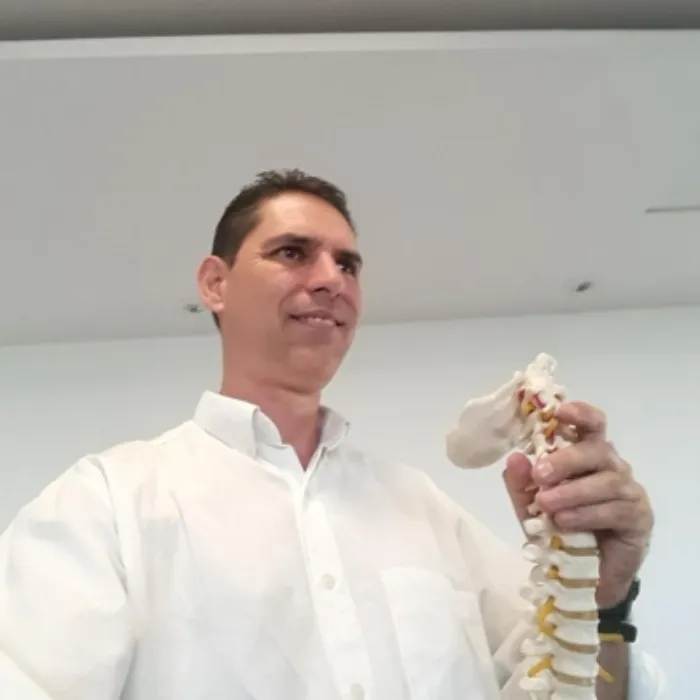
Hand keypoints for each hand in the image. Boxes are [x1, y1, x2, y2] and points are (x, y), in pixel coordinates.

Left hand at [503, 401, 653, 607]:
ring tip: (547, 506)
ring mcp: (628, 491)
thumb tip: (513, 458)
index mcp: (586, 455)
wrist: (585, 576)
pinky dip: (587, 514)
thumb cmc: (561, 529)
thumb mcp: (531, 507)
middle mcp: (611, 466)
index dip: (579, 414)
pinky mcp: (638, 517)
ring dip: (573, 492)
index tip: (559, 412)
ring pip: (606, 481)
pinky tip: (566, 522)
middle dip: (566, 460)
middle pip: (596, 450)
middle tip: (540, 475)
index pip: (591, 425)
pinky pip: (615, 510)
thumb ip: (522, 484)